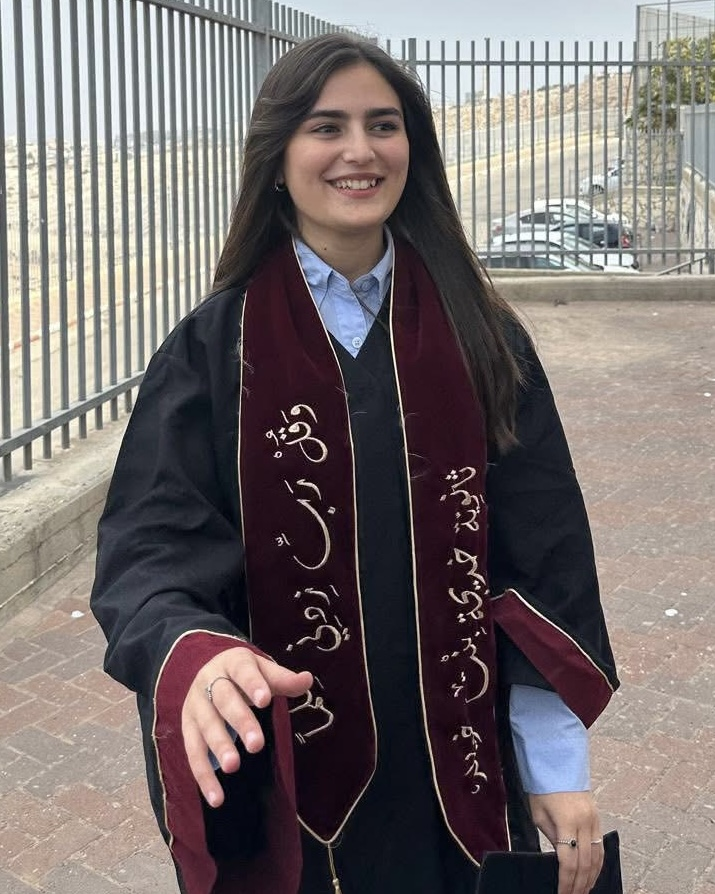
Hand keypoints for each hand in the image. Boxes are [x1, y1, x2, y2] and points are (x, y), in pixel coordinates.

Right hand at [181, 646, 311, 807]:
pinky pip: (194, 753)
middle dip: (240, 721)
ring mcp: (196, 706)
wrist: (208, 673)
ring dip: (219, 748)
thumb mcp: (263, 671)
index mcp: (232, 663)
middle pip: (223, 701)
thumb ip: (283, 679)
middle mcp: (209, 682)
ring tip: (233, 767)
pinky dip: (204, 776)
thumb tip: (307, 679)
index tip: (265, 701)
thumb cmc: (244, 675)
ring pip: (206, 727)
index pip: (242, 672)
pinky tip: (216, 798)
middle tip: (257, 744)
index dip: (253, 685)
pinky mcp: (188, 730)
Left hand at [528, 791, 602, 893]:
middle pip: (585, 863)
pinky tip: (593, 874)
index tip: (561, 893)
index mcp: (567, 821)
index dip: (566, 881)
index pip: (569, 861)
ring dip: (591, 877)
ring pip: (597, 857)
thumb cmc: (543, 787)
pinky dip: (598, 864)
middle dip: (579, 884)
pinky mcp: (598, 818)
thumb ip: (552, 837)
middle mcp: (585, 823)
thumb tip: (561, 858)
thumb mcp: (539, 814)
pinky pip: (601, 846)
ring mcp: (595, 820)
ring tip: (583, 891)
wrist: (558, 762)